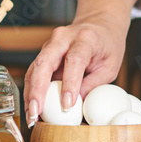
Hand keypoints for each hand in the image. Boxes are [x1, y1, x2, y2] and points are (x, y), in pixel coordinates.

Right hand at [23, 12, 129, 126]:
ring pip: (35, 68)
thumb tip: (77, 105)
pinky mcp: (45, 53)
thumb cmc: (108, 46)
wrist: (99, 26)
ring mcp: (51, 44)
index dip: (69, 83)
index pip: (74, 60)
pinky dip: (32, 90)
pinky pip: (35, 72)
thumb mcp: (110, 66)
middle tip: (35, 112)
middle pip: (45, 62)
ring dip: (30, 93)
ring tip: (31, 115)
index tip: (67, 105)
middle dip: (38, 89)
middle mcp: (64, 38)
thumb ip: (93, 84)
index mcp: (85, 38)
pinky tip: (32, 107)